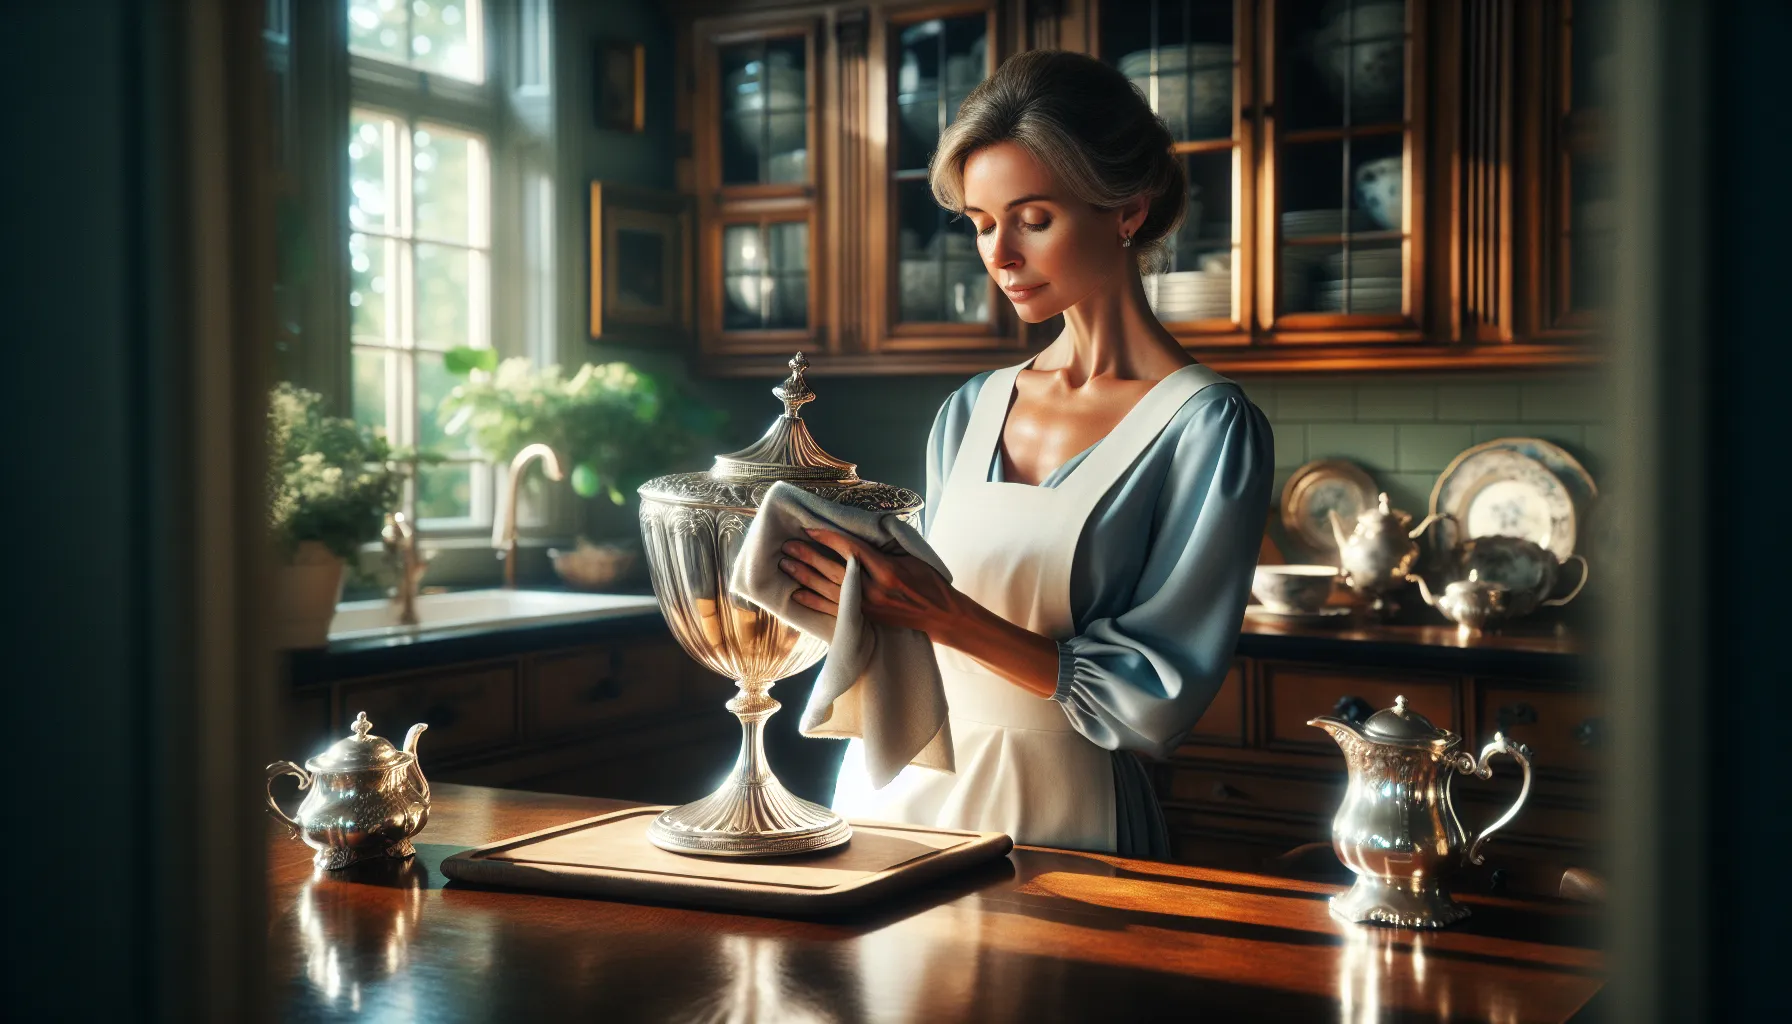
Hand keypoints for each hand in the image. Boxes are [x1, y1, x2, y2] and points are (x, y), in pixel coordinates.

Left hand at [778, 528, 957, 633]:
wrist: (939, 615)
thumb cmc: (928, 582)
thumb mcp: (911, 557)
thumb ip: (883, 548)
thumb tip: (857, 533)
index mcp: (886, 569)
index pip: (849, 549)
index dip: (827, 537)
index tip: (809, 528)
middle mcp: (873, 588)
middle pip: (833, 569)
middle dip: (808, 556)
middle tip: (787, 545)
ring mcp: (866, 606)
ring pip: (828, 589)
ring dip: (805, 576)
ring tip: (786, 565)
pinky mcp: (864, 618)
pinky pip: (833, 610)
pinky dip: (813, 601)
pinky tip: (797, 594)